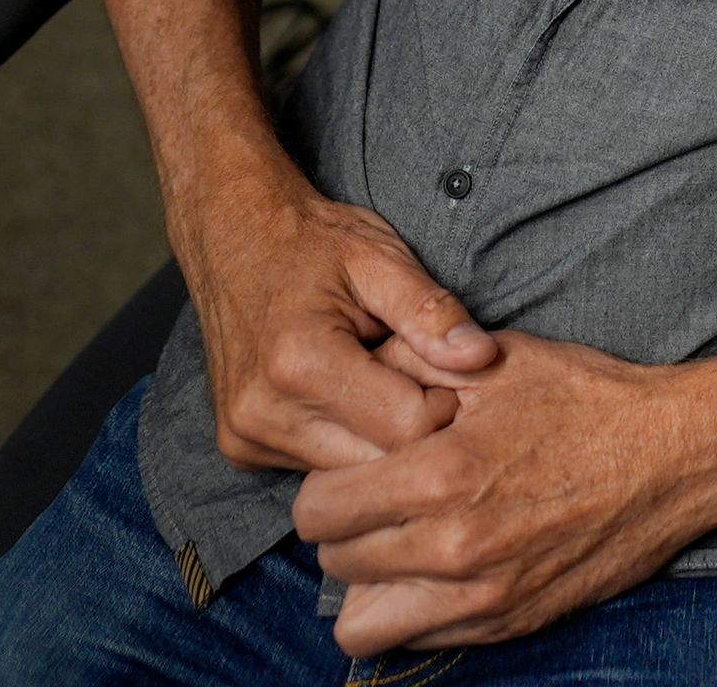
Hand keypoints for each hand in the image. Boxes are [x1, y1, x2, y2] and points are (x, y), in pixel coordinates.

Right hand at [178, 179, 498, 473]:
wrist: (234, 238)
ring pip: (350, 477)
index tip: (446, 366)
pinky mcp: (241, 450)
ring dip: (379, 440)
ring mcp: (246, 437)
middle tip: (420, 375)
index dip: (444, 401)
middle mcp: (263, 413)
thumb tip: (481, 358)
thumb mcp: (380, 258)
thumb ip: (431, 311)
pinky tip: (350, 397)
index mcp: (299, 362)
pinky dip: (347, 442)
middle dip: (414, 428)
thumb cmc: (313, 243)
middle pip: (378, 465)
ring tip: (382, 380)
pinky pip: (318, 468)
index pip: (407, 427)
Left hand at [296, 331, 716, 655]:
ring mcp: (482, 595)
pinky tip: (440, 568)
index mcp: (441, 475)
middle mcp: (454, 546)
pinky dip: (413, 610)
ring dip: (370, 581)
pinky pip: (417, 640)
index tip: (358, 469)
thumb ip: (413, 361)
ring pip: (362, 621)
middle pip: (334, 561)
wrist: (677, 455)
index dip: (331, 482)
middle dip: (347, 527)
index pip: (320, 508)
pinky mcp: (509, 623)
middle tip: (381, 501)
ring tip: (399, 545)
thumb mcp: (499, 360)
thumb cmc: (588, 400)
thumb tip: (354, 369)